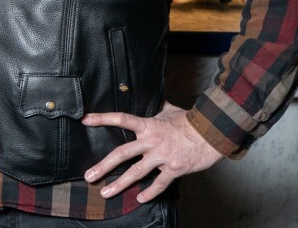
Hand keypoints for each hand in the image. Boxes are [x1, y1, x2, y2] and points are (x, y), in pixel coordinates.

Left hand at [81, 102, 223, 201]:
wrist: (212, 133)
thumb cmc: (190, 121)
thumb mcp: (169, 111)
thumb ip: (157, 109)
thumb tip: (153, 98)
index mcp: (148, 125)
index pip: (121, 119)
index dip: (102, 119)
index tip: (85, 120)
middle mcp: (151, 141)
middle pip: (121, 154)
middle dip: (103, 166)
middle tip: (89, 176)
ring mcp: (162, 157)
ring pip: (136, 172)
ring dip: (119, 184)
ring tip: (105, 192)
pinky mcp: (174, 169)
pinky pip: (159, 184)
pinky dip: (149, 193)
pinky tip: (139, 199)